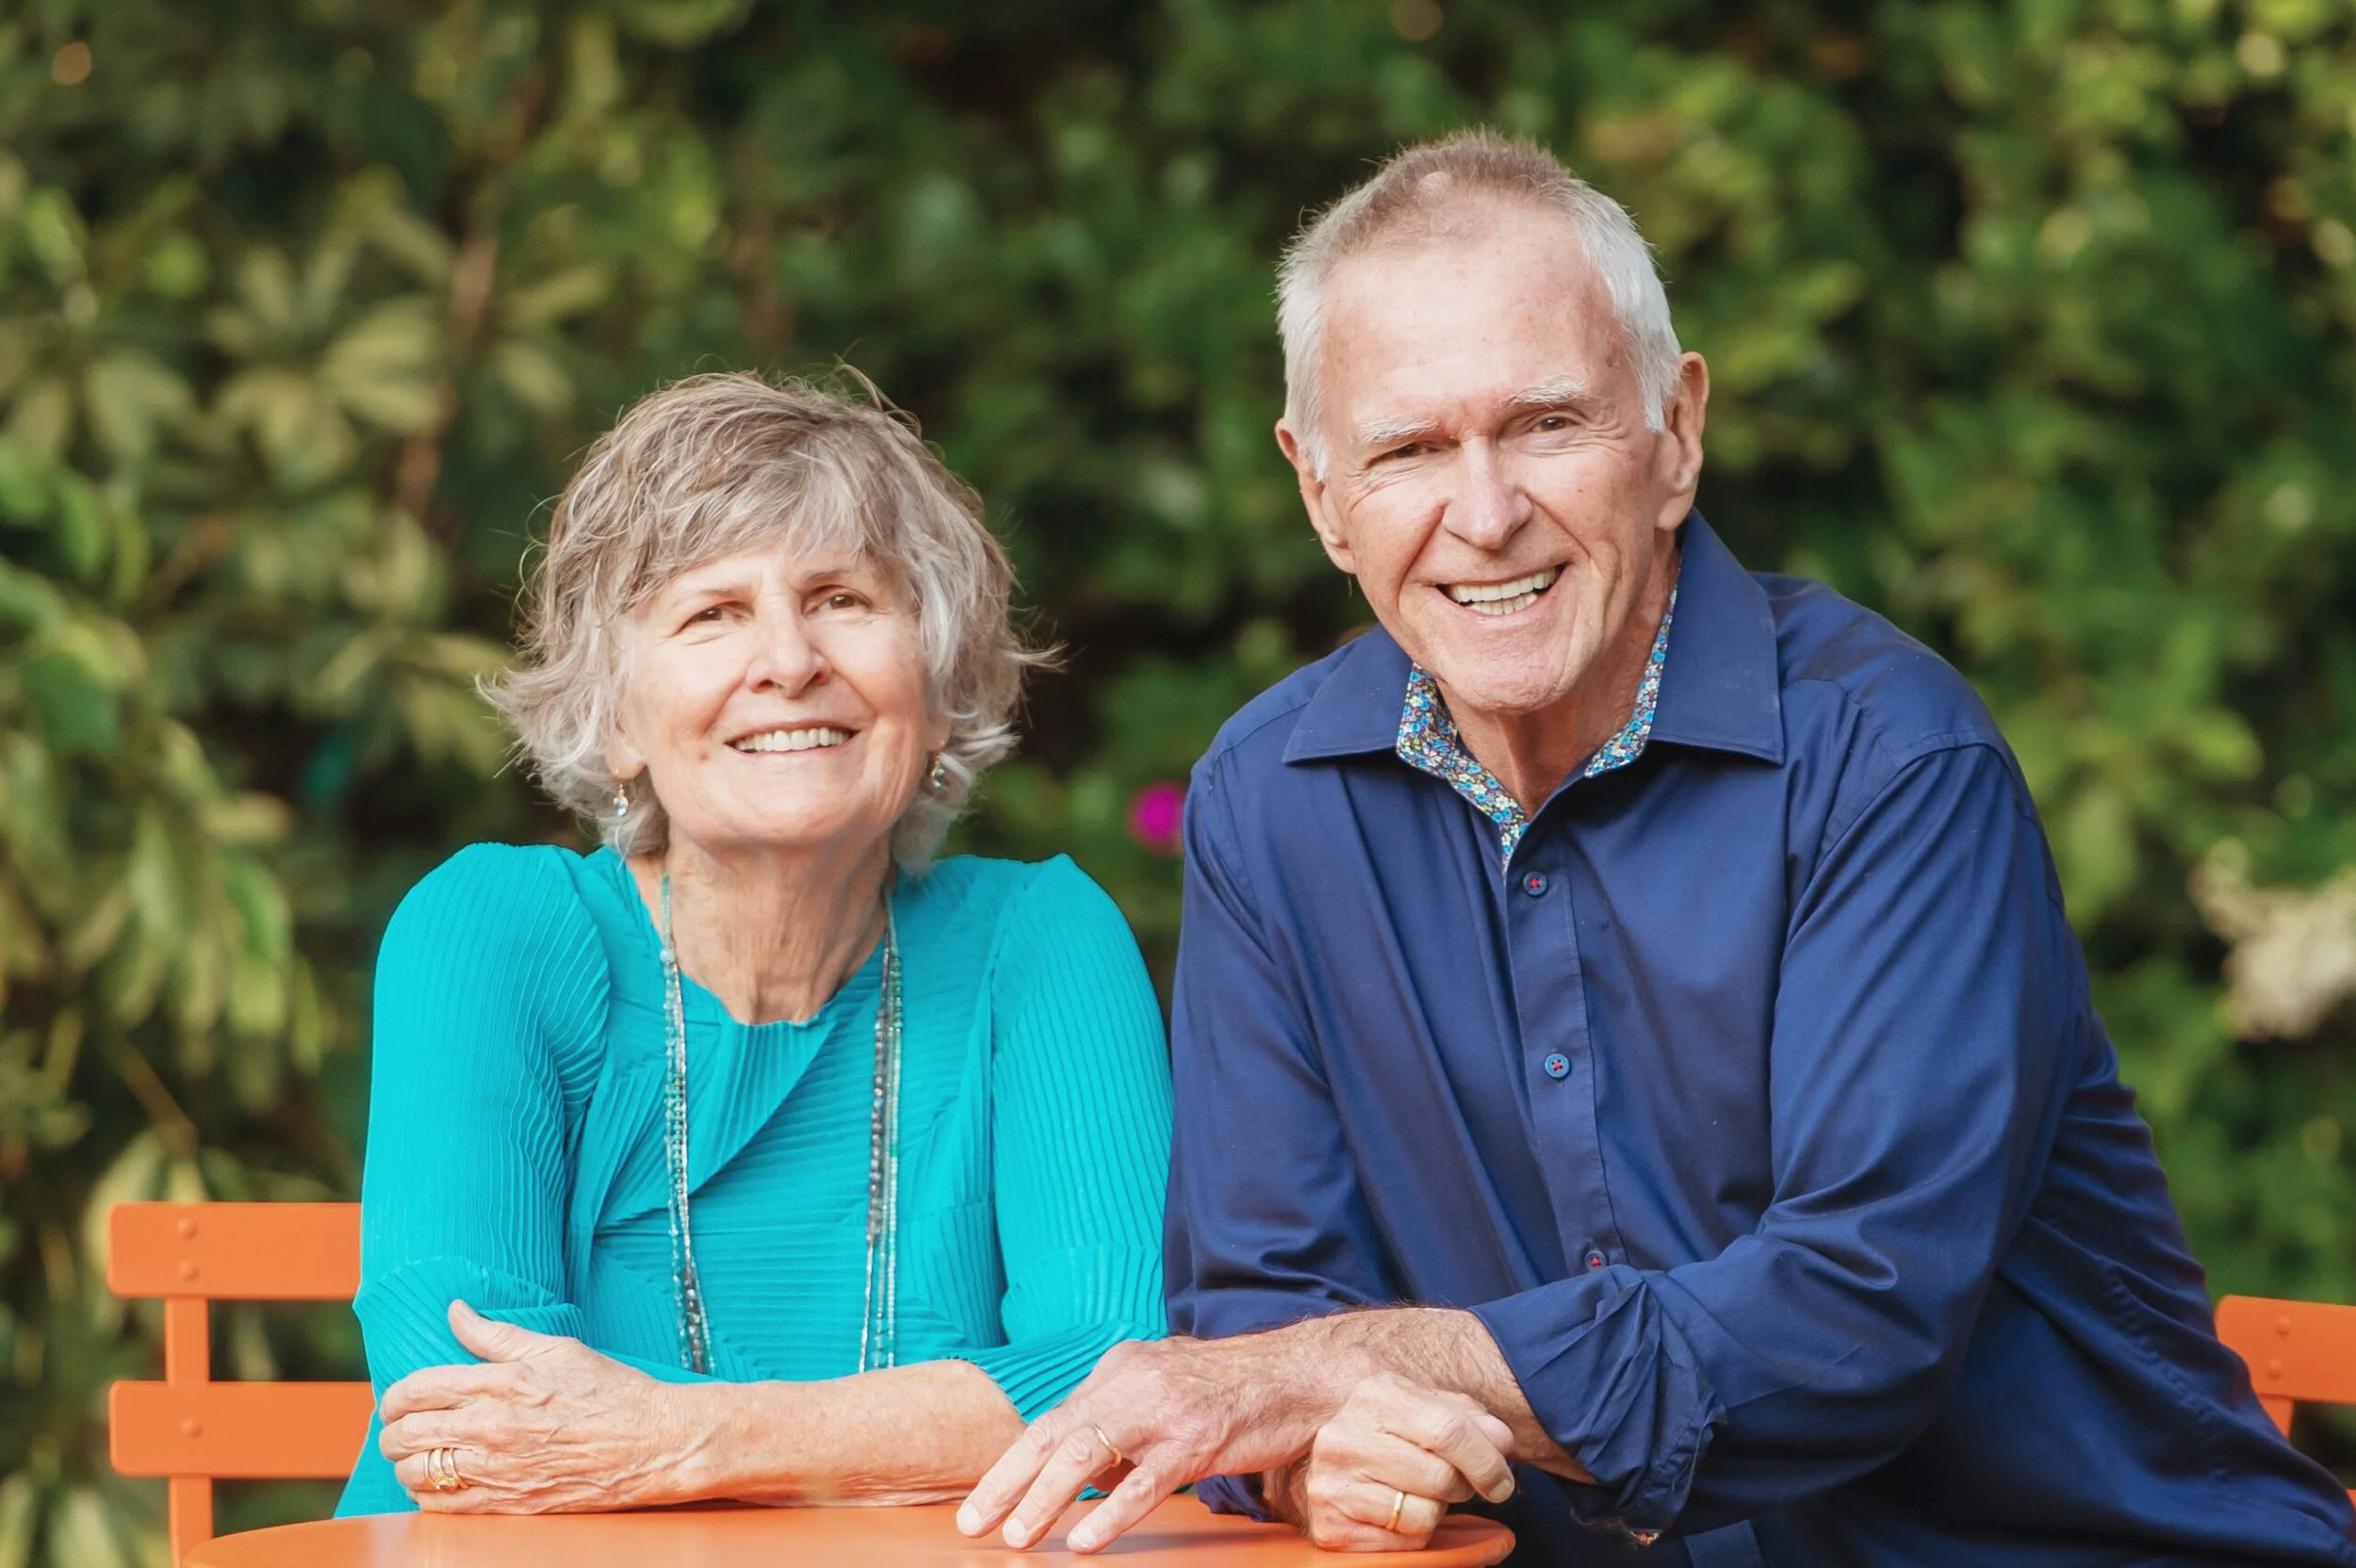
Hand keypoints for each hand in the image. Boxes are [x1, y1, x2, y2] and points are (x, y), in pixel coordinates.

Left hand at [379, 1300, 697, 1512]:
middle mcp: (491, 1428)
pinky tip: (438, 1484)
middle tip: (398, 1429)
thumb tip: (455, 1311)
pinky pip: (442, 1506)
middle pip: (407, 1433)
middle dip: (391, 1431)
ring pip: (416, 1473)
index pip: (417, 1389)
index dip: (394, 1396)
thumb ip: (496, 1334)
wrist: (651, 1443)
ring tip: (416, 1457)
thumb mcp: (556, 1349)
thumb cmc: (609, 1390)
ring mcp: (497, 1470)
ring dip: (406, 1465)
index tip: (396, 1401)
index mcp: (500, 1383)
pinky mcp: (508, 1504)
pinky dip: (427, 1495)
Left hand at [958, 1334, 1348, 1553]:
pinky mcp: (1198, 1440)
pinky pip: (1145, 1482)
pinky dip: (1110, 1514)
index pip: (1052, 1420)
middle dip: (1008, 1482)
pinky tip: (1084, 1542)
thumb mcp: (1164, 1389)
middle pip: (1055, 1434)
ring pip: (1088, 1455)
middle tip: (973, 1524)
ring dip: (1045, 1500)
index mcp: (1119, 1369)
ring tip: (1018, 1537)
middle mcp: (1131, 1382)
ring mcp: (1164, 1410)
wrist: (1300, 1376)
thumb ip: (1120, 1419)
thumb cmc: (1232, 1391)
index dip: (1011, 1464)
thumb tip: (1079, 1467)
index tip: (978, 1505)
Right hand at [1266, 1373, 1515, 1551]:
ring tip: (1418, 1493)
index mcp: (1375, 1395)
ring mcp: (1330, 1482)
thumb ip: (1469, 1419)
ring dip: (1436, 1511)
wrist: (1332, 1466)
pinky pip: (1404, 1541)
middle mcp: (1344, 1435)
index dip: (1487, 1461)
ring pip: (1424, 1513)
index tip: (1502, 1482)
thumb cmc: (1393, 1435)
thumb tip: (1502, 1440)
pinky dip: (1413, 1533)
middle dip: (1462, 1487)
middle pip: (1440, 1476)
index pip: (1449, 1430)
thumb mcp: (1429, 1411)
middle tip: (1454, 1484)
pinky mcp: (1330, 1525)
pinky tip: (1396, 1512)